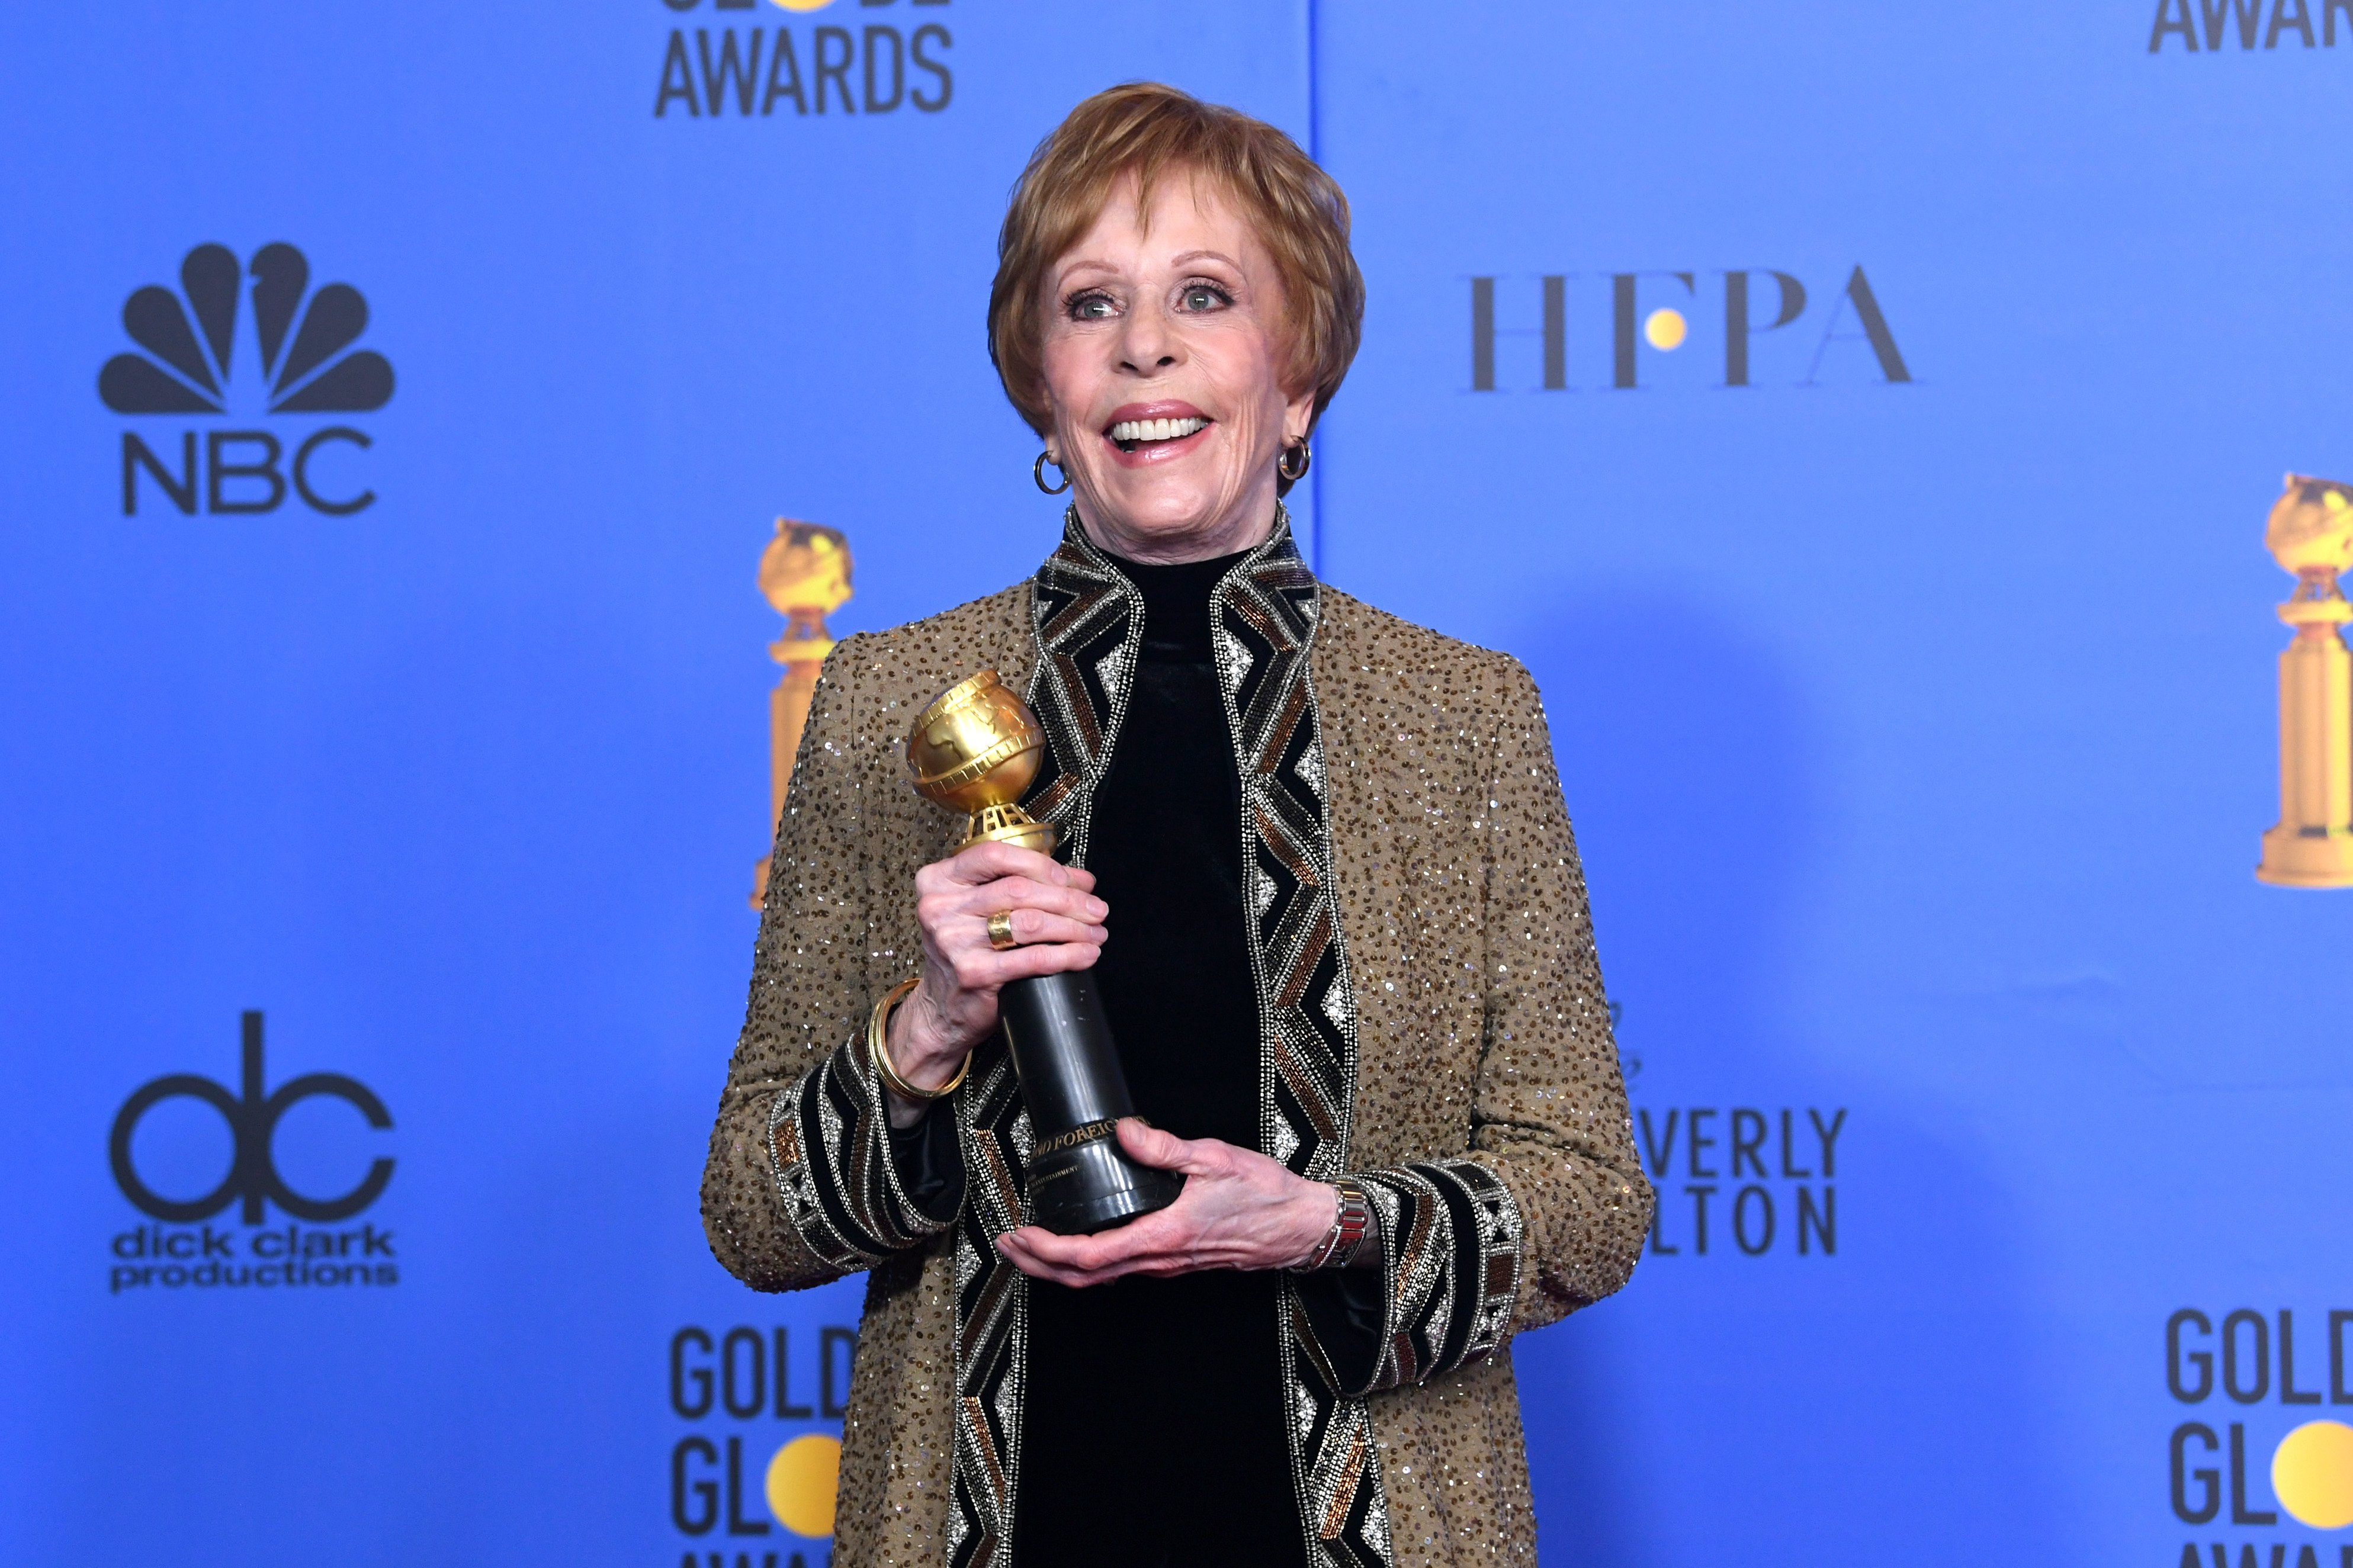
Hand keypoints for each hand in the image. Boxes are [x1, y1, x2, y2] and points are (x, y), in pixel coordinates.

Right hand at [882, 840, 1107, 1127]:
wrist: (942, 1007)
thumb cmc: (966, 950)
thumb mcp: (980, 908)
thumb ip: (1022, 884)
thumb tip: (1081, 880)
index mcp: (939, 881)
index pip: (994, 855)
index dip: (1040, 864)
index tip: (1071, 879)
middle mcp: (940, 908)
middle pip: (1019, 889)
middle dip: (1068, 898)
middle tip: (1097, 908)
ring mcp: (954, 941)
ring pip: (1030, 922)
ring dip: (1073, 926)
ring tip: (1096, 931)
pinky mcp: (974, 973)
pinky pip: (1033, 958)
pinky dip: (1067, 954)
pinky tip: (1086, 953)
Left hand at [994, 1120, 1335, 1284]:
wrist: (1301, 1227)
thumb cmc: (1266, 1196)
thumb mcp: (1214, 1158)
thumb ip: (1164, 1147)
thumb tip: (1124, 1132)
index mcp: (1162, 1236)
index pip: (1088, 1256)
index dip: (1045, 1251)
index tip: (1019, 1236)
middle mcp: (1160, 1259)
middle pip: (1085, 1278)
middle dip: (1038, 1265)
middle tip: (1008, 1245)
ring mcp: (1168, 1265)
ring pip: (1103, 1279)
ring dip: (1061, 1266)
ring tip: (1033, 1245)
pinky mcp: (1177, 1261)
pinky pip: (1124, 1271)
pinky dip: (1091, 1264)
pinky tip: (1083, 1244)